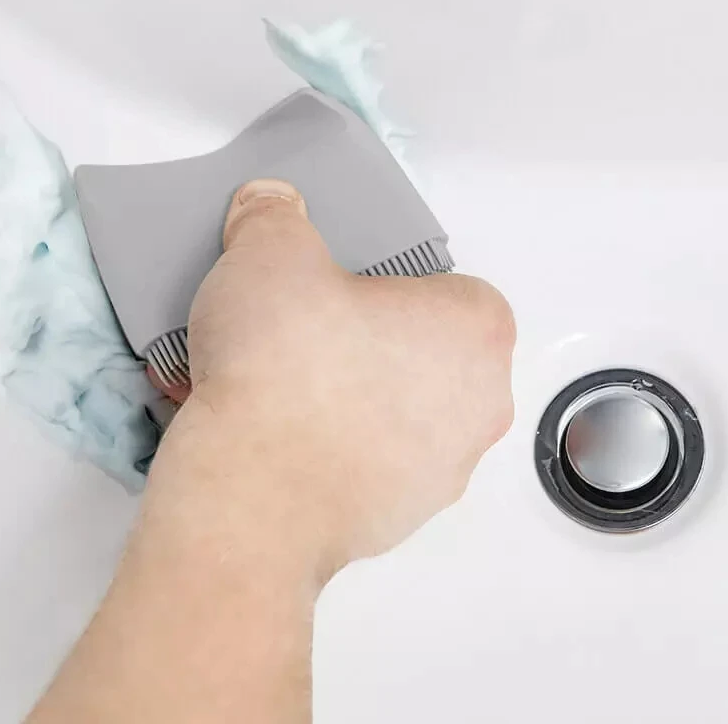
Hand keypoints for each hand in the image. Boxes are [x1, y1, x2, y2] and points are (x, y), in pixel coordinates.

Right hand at [147, 177, 515, 578]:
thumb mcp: (268, 251)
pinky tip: (267, 428)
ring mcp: (442, 469)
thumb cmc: (284, 370)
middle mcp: (477, 403)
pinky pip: (364, 463)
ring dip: (343, 395)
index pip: (449, 285)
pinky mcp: (398, 519)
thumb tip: (269, 208)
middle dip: (366, 338)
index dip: (391, 279)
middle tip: (306, 327)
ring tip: (273, 380)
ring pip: (394, 411)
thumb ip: (273, 216)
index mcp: (474, 328)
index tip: (344, 285)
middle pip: (423, 350)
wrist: (251, 493)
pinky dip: (323, 447)